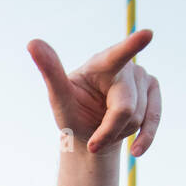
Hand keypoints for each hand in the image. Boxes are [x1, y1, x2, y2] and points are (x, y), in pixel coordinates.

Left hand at [28, 29, 160, 155]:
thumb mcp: (59, 98)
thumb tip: (32, 42)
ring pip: (138, 117)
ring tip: (106, 128)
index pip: (117, 56)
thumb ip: (50, 71)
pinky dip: (144, 139)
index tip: (147, 34)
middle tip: (94, 142)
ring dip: (119, 133)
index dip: (132, 46)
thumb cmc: (72, 112)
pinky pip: (153, 120)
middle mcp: (126, 67)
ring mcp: (143, 78)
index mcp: (101, 64)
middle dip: (109, 130)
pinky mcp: (153, 92)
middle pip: (126, 108)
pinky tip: (136, 151)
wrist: (90, 133)